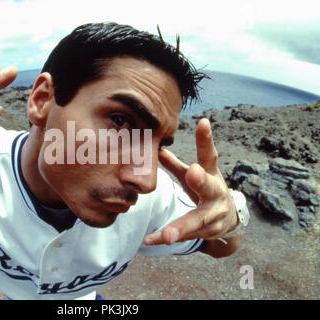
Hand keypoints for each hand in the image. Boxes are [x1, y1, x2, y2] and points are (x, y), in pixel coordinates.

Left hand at [144, 118, 237, 245]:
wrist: (231, 220)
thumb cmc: (208, 190)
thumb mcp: (195, 175)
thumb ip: (176, 164)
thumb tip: (157, 149)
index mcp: (212, 175)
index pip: (209, 155)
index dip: (206, 139)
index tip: (203, 122)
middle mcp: (216, 194)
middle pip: (209, 187)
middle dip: (201, 181)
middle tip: (193, 173)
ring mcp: (215, 216)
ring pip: (198, 221)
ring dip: (182, 227)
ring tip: (167, 235)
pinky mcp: (208, 233)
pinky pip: (186, 236)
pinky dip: (166, 238)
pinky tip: (149, 240)